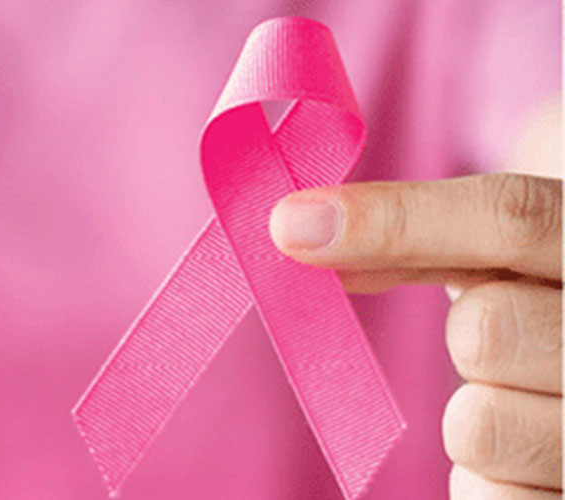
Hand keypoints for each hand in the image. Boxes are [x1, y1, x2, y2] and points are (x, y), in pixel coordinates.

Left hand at [269, 173, 561, 498]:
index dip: (393, 220)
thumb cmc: (538, 299)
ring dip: (474, 414)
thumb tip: (300, 235)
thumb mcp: (496, 256)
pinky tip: (524, 453)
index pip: (511, 217)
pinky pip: (489, 497)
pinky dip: (483, 480)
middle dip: (466, 334)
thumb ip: (414, 239)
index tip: (291, 227)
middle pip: (487, 330)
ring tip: (523, 399)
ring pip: (478, 426)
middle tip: (497, 339)